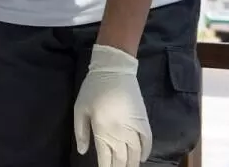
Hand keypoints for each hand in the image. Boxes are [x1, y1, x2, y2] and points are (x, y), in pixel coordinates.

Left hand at [73, 45, 151, 166]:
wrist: (114, 70)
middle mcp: (120, 132)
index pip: (105, 157)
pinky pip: (148, 142)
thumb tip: (83, 152)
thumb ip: (80, 132)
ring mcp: (134, 128)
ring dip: (131, 164)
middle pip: (122, 159)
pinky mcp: (144, 121)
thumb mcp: (80, 109)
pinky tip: (140, 159)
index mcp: (102, 129)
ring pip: (135, 154)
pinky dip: (145, 152)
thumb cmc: (93, 89)